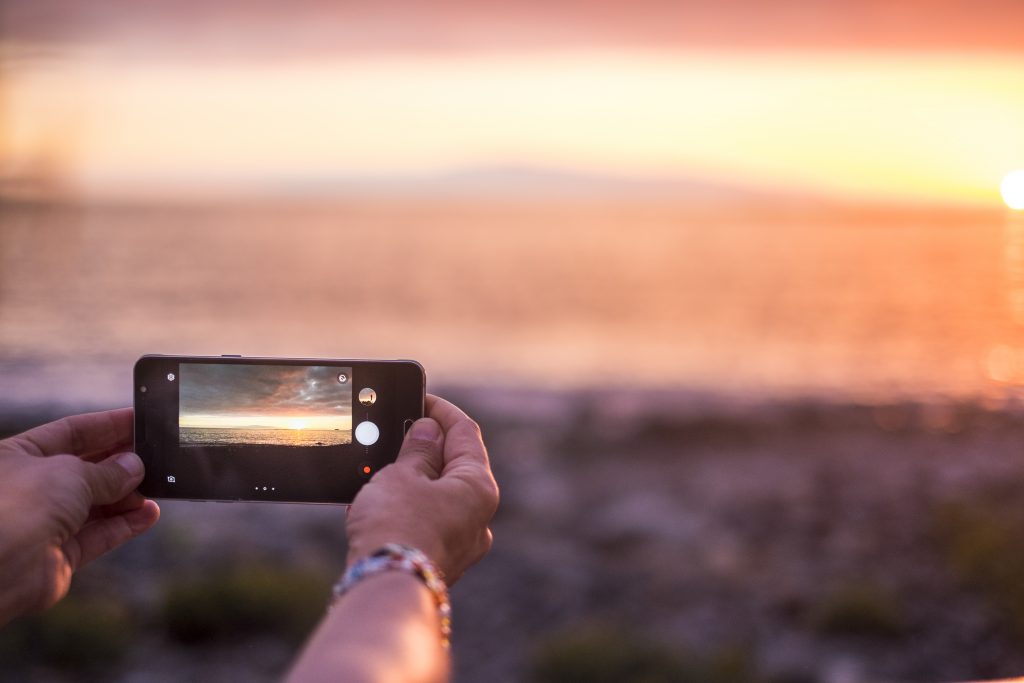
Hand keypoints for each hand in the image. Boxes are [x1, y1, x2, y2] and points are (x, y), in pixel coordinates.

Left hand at [0, 408, 159, 625]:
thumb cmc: (17, 507)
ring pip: (94, 505)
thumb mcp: (70, 473)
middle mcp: (27, 489)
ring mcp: (42, 523)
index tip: (138, 421)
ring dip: (127, 496)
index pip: (69, 433)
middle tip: (153, 456)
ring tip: (157, 487)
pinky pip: (97, 536)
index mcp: (16, 456)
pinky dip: (124, 525)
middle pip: (84, 469)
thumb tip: (134, 467)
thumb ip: (108, 471)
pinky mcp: (57, 557)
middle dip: (120, 463)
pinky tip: (148, 514)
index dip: (105, 426)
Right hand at [345, 395, 498, 583]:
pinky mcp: (442, 562)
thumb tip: (428, 429)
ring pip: (440, 497)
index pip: (465, 433)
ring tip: (382, 468)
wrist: (384, 588)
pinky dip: (409, 507)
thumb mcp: (402, 475)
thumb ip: (417, 449)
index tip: (420, 398)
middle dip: (425, 447)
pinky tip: (381, 503)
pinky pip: (428, 522)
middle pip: (456, 466)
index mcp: (479, 487)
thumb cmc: (397, 527)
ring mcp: (463, 543)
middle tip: (398, 432)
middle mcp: (480, 517)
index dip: (441, 411)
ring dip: (414, 479)